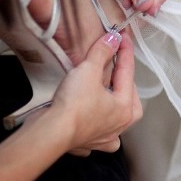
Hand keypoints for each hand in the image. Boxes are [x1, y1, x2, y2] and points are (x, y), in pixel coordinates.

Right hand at [48, 32, 141, 155]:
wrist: (52, 132)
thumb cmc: (73, 104)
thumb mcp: (88, 71)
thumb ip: (102, 53)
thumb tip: (112, 39)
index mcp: (125, 108)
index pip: (128, 73)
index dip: (125, 52)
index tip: (123, 38)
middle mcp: (120, 125)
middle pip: (129, 98)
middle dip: (126, 82)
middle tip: (119, 66)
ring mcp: (106, 137)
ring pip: (119, 119)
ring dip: (117, 105)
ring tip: (111, 92)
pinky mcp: (89, 143)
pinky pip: (100, 134)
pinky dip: (100, 127)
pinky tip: (97, 122)